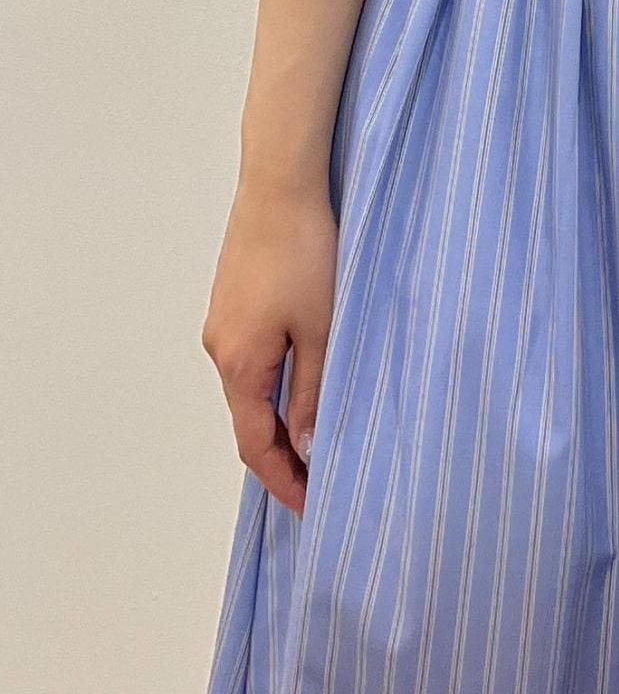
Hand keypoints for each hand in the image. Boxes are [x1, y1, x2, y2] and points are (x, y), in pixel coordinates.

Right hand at [199, 181, 335, 516]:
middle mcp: (221, 349)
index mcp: (239, 363)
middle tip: (320, 483)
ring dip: (280, 418)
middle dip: (282, 457)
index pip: (256, 445)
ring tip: (318, 439)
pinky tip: (304, 383)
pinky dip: (275, 384)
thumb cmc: (304, 252)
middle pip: (249, 421)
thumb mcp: (321, 329)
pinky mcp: (234, 302)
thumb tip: (308, 446)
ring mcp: (223, 324)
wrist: (280, 186)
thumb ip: (314, 391)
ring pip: (251, 389)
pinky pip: (252, 359)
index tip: (311, 507)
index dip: (284, 481)